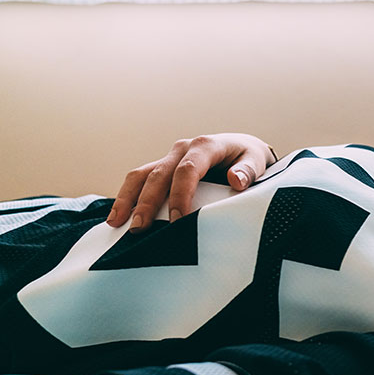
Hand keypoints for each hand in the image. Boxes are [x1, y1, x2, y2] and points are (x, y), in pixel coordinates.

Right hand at [107, 133, 276, 231]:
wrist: (241, 148)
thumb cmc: (249, 157)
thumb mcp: (256, 161)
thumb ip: (248, 171)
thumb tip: (236, 180)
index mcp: (205, 146)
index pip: (187, 170)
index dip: (180, 195)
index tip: (179, 220)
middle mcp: (183, 148)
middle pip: (158, 174)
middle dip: (147, 202)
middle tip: (139, 228)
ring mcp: (169, 157)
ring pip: (141, 175)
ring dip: (128, 198)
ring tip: (116, 223)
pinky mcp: (162, 167)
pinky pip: (140, 179)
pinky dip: (128, 197)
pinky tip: (118, 217)